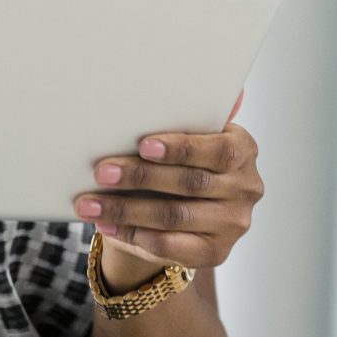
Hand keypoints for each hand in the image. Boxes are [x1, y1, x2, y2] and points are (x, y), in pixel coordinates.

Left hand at [75, 91, 260, 275]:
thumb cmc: (182, 161)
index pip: (216, 149)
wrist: (188, 211)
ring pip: (174, 216)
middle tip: (101, 172)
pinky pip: (173, 247)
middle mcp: (245, 187)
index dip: (180, 148)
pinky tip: (109, 226)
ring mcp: (233, 223)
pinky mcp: (217, 252)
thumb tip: (207, 84)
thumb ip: (191, 115)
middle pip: (189, 183)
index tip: (143, 145)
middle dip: (139, 177)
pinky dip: (136, 236)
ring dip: (127, 210)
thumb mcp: (190, 136)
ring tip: (90, 203)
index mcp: (243, 149)